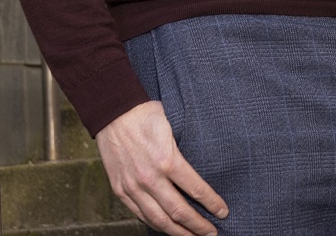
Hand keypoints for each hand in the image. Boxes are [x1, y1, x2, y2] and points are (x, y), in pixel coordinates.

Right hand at [96, 101, 227, 235]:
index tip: (223, 212)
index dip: (212, 203)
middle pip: (179, 211)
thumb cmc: (146, 115)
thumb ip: (184, 151)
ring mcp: (133, 187)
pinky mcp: (120, 190)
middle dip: (198, 226)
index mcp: (167, 160)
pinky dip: (155, 224)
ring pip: (158, 219)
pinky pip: (140, 214)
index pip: (195, 190)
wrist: (113, 112)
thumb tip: (204, 167)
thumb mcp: (174, 127)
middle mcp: (150, 178)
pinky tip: (167, 228)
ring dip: (178, 232)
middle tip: (212, 233)